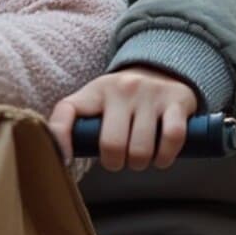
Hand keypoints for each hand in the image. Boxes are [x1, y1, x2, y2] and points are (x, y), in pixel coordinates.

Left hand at [48, 66, 198, 172]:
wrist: (162, 70)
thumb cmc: (123, 100)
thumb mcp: (97, 103)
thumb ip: (79, 126)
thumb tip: (62, 160)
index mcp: (95, 92)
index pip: (66, 110)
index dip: (59, 138)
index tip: (64, 162)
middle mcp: (121, 89)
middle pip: (112, 145)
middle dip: (116, 164)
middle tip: (120, 161)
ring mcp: (150, 93)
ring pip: (141, 148)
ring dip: (140, 164)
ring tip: (140, 159)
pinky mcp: (176, 100)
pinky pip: (172, 138)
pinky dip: (165, 157)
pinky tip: (161, 157)